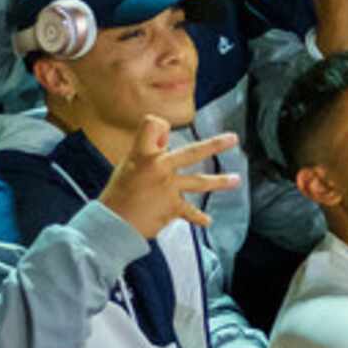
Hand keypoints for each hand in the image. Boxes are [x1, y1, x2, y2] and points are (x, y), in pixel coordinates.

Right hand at [99, 115, 240, 237]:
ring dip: (220, 181)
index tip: (164, 135)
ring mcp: (168, 187)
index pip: (154, 125)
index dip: (160, 129)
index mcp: (142, 153)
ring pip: (200, 182)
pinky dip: (199, 217)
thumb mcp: (128, 165)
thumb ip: (149, 153)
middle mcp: (158, 166)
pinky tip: (207, 221)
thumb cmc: (118, 193)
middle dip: (215, 145)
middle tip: (233, 139)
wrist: (112, 222)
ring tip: (236, 180)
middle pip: (191, 152)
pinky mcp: (172, 207)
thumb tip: (166, 140)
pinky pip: (190, 211)